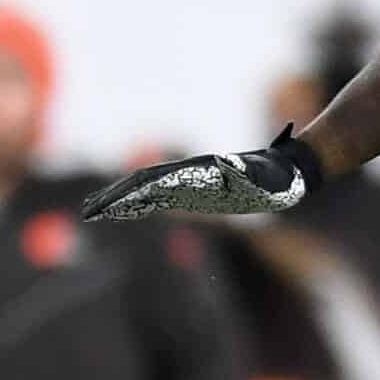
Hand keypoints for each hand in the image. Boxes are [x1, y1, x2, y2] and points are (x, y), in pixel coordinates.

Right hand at [82, 132, 318, 222]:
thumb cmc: (277, 180)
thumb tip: (230, 166)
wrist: (292, 171)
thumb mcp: (261, 179)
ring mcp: (192, 179)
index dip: (125, 195)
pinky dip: (141, 203)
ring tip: (99, 211)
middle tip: (88, 212)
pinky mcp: (198, 187)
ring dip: (122, 200)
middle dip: (112, 198)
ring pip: (147, 188)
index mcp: (195, 172)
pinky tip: (132, 211)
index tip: (104, 207)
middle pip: (141, 184)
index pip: (150, 183)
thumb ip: (244, 174)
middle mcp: (189, 172)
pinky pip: (162, 195)